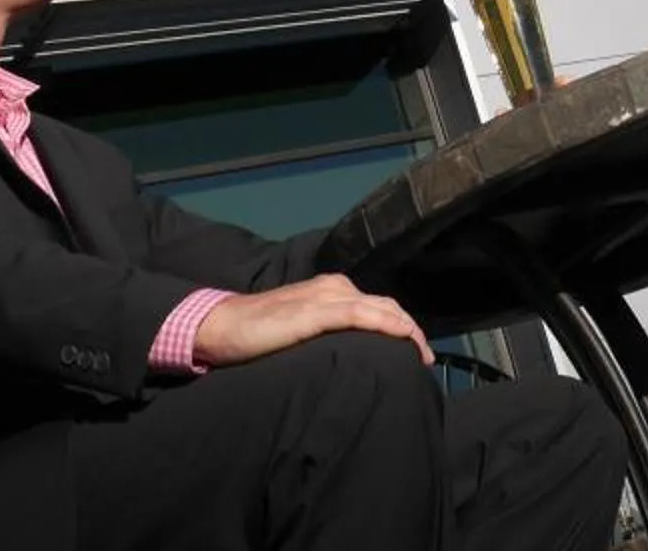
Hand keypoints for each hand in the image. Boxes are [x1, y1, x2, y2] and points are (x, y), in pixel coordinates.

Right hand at [190, 274, 432, 369]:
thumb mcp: (301, 330)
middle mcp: (334, 288)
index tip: (418, 354)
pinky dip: (385, 324)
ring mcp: (324, 297)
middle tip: (426, 358)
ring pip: (380, 308)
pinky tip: (402, 337)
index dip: (402, 327)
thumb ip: (327, 334)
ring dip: (406, 330)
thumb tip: (354, 357)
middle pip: (387, 305)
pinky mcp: (313, 312)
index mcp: (332, 290)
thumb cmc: (257, 333)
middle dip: (411, 330)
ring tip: (421, 355)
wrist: (221, 326)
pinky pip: (359, 314)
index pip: (379, 306)